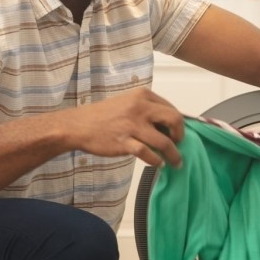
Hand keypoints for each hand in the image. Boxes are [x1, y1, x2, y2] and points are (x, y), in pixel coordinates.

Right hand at [69, 87, 184, 166]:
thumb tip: (170, 126)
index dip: (179, 123)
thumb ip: (147, 110)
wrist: (78, 125)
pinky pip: (148, 154)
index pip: (172, 109)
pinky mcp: (124, 142)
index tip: (177, 133)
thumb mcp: (128, 103)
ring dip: (174, 155)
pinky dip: (157, 161)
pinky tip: (158, 164)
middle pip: (175, 120)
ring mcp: (132, 125)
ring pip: (164, 141)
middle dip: (181, 135)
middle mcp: (140, 107)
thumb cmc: (104, 115)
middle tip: (178, 144)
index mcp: (143, 95)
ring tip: (175, 162)